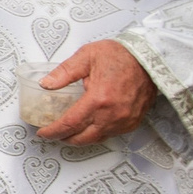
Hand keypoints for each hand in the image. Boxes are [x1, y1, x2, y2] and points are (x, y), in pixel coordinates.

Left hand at [35, 39, 156, 145]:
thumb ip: (64, 72)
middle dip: (64, 138)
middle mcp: (112, 114)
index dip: (53, 131)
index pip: (69, 124)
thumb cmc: (121, 55)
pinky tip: (90, 128)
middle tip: (54, 133)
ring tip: (69, 132)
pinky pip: (112, 135)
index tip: (43, 132)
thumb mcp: (86, 56)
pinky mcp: (134, 121)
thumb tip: (46, 84)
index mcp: (98, 99)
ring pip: (97, 138)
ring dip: (81, 138)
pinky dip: (98, 134)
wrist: (149, 57)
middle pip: (82, 138)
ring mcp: (125, 120)